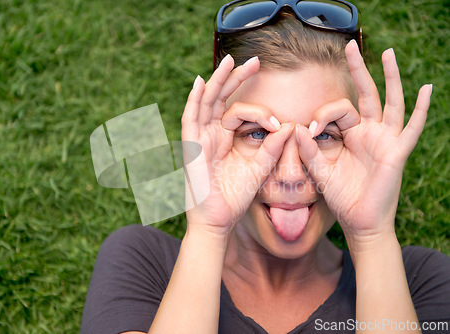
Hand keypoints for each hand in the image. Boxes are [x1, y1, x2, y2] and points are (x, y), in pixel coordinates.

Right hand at [181, 55, 292, 235]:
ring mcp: (200, 139)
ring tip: (229, 61)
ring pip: (207, 102)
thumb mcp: (259, 168)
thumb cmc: (236, 196)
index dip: (260, 112)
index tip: (279, 122)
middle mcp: (212, 134)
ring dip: (217, 82)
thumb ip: (273, 148)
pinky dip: (194, 101)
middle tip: (254, 60)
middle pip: (222, 99)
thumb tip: (291, 127)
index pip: (240, 112)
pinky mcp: (192, 147)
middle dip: (236, 78)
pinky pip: (191, 119)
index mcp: (227, 138)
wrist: (219, 220)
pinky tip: (202, 83)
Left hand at [296, 40, 431, 241]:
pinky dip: (421, 110)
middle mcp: (368, 133)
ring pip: (390, 102)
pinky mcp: (397, 152)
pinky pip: (412, 128)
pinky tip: (426, 89)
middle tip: (348, 46)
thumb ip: (308, 151)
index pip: (338, 110)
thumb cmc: (341, 197)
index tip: (308, 130)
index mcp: (349, 135)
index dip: (322, 115)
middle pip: (365, 94)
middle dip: (358, 70)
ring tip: (388, 54)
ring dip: (389, 78)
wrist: (359, 222)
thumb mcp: (321, 171)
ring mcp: (385, 140)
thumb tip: (296, 127)